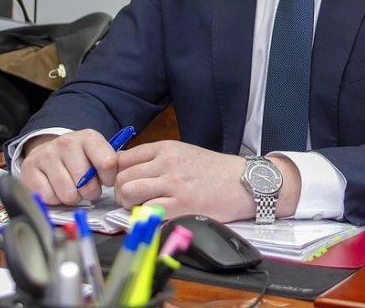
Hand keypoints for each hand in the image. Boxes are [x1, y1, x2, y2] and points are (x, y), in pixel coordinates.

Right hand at [20, 130, 119, 204]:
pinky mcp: (30, 168)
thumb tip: (121, 179)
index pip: (107, 163)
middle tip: (86, 187)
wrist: (49, 151)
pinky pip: (48, 198)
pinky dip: (54, 200)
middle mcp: (67, 142)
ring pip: (68, 194)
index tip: (105, 180)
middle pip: (86, 184)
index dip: (109, 179)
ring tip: (71, 187)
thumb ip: (111, 165)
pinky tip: (55, 188)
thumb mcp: (99, 154)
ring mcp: (46, 154)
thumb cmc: (79, 158)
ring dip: (72, 197)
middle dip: (89, 192)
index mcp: (89, 137)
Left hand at [115, 141, 299, 221]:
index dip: (118, 174)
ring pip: (128, 192)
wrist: (245, 183)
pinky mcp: (181, 205)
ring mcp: (173, 184)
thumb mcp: (185, 154)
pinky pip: (146, 211)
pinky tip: (156, 217)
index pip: (124, 157)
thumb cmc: (216, 171)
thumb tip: (129, 171)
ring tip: (142, 208)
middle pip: (122, 176)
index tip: (124, 183)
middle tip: (132, 200)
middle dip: (121, 191)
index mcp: (167, 148)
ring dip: (129, 204)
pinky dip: (146, 217)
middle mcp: (167, 163)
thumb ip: (158, 160)